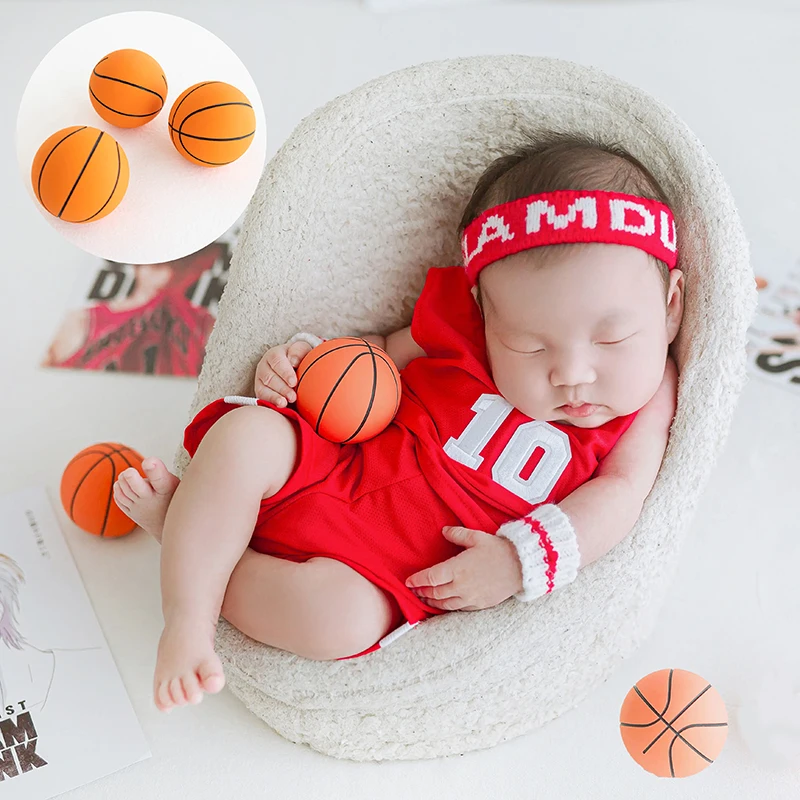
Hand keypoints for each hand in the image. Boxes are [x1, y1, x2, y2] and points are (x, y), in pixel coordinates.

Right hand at [254, 341, 312, 405]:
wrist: (294, 367)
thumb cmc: (299, 358)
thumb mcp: (302, 350)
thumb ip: (299, 351)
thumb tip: (294, 361)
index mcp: (274, 354)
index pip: (277, 361)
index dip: (285, 372)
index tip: (294, 382)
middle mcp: (264, 366)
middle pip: (269, 377)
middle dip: (282, 388)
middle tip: (293, 397)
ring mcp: (260, 379)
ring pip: (263, 388)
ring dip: (275, 397)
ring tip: (285, 403)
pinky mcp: (260, 390)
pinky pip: (262, 397)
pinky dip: (270, 402)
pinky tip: (280, 405)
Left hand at [404, 526, 522, 610]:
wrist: (521, 567)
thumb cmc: (499, 550)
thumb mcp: (476, 537)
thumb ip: (457, 534)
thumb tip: (443, 531)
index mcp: (457, 569)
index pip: (430, 577)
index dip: (417, 580)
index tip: (408, 581)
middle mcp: (461, 586)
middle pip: (435, 592)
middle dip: (422, 591)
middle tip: (414, 590)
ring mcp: (470, 598)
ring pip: (445, 604)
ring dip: (432, 601)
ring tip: (425, 598)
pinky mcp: (480, 605)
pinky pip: (459, 609)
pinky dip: (448, 607)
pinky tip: (444, 604)